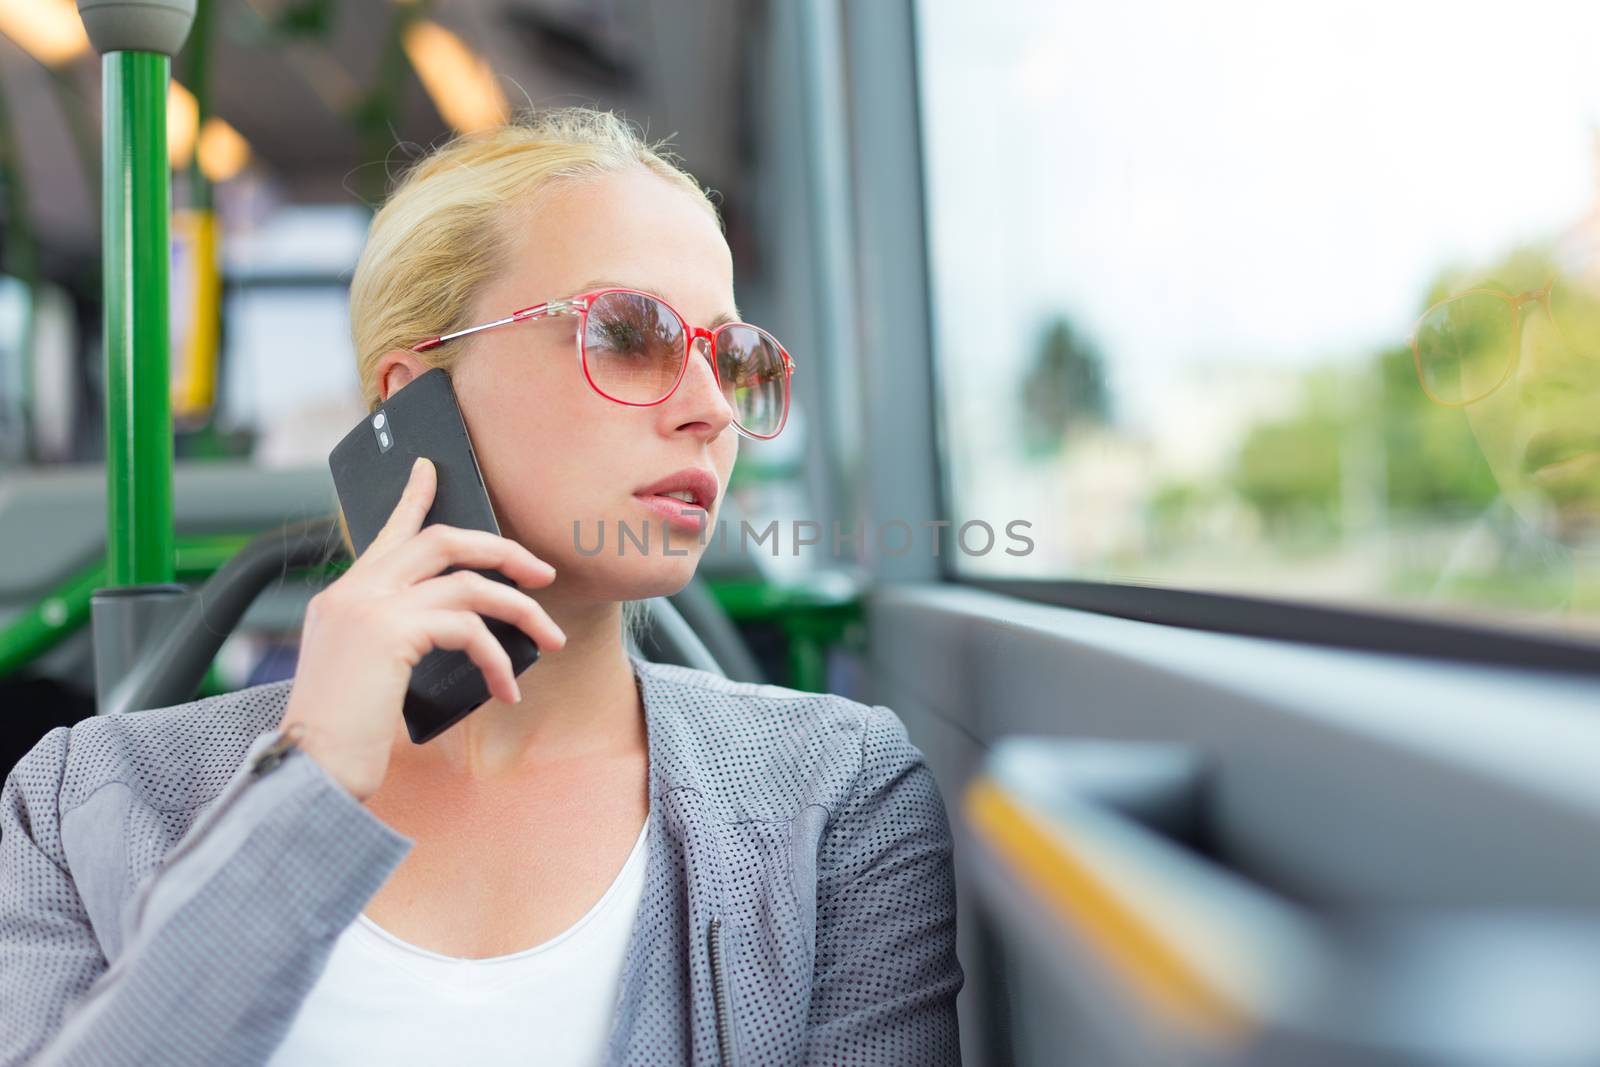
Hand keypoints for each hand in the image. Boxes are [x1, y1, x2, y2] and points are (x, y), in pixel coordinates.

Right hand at [279, 456, 564, 798]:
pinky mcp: (391, 632)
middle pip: (442, 540)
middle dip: (502, 551)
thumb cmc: (342, 737)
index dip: (414, 497)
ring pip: (469, 582)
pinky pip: (469, 628)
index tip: (433, 470)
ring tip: (549, 638)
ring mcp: (369, 607)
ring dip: (520, 609)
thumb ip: (396, 639)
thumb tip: (458, 628)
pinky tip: (506, 689)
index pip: (386, 532)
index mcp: (342, 598)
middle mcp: (353, 592)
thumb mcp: (367, 675)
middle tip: (541, 574)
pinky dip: (498, 657)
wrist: (310, 770)